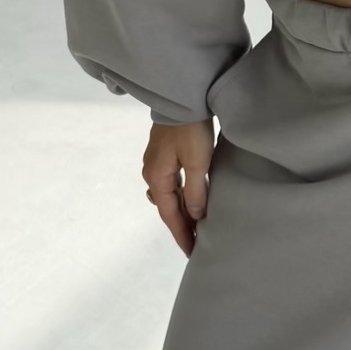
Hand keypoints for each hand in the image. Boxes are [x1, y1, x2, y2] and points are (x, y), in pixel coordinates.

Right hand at [144, 118, 214, 255]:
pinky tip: (193, 199)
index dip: (182, 235)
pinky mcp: (165, 153)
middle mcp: (153, 173)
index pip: (170, 216)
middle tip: (197, 244)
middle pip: (168, 207)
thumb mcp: (197, 163)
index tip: (192, 253)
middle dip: (182, 226)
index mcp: (157, 178)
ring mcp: (157, 162)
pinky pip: (173, 183)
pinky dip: (183, 195)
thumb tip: (196, 217)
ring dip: (183, 211)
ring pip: (170, 195)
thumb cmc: (190, 130)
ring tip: (197, 226)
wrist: (184, 97)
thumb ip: (196, 192)